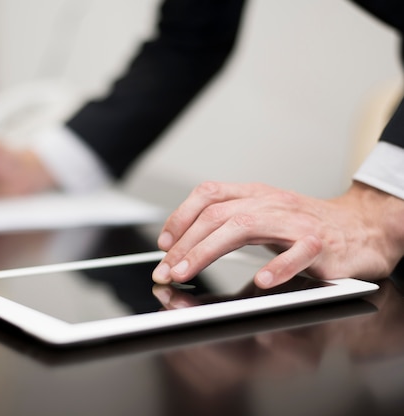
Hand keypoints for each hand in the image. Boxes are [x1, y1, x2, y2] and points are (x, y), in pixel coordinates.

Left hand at [152, 181, 403, 287]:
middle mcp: (271, 202)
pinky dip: (279, 267)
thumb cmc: (306, 224)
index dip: (180, 216)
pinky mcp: (321, 244)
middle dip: (184, 244)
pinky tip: (262, 282)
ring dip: (208, 252)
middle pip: (218, 214)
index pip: (208, 194)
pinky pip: (299, 253)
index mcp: (255, 194)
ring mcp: (296, 221)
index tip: (163, 244)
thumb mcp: (263, 215)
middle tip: (166, 270)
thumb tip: (182, 244)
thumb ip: (228, 223)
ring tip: (187, 272)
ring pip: (245, 227)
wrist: (361, 226)